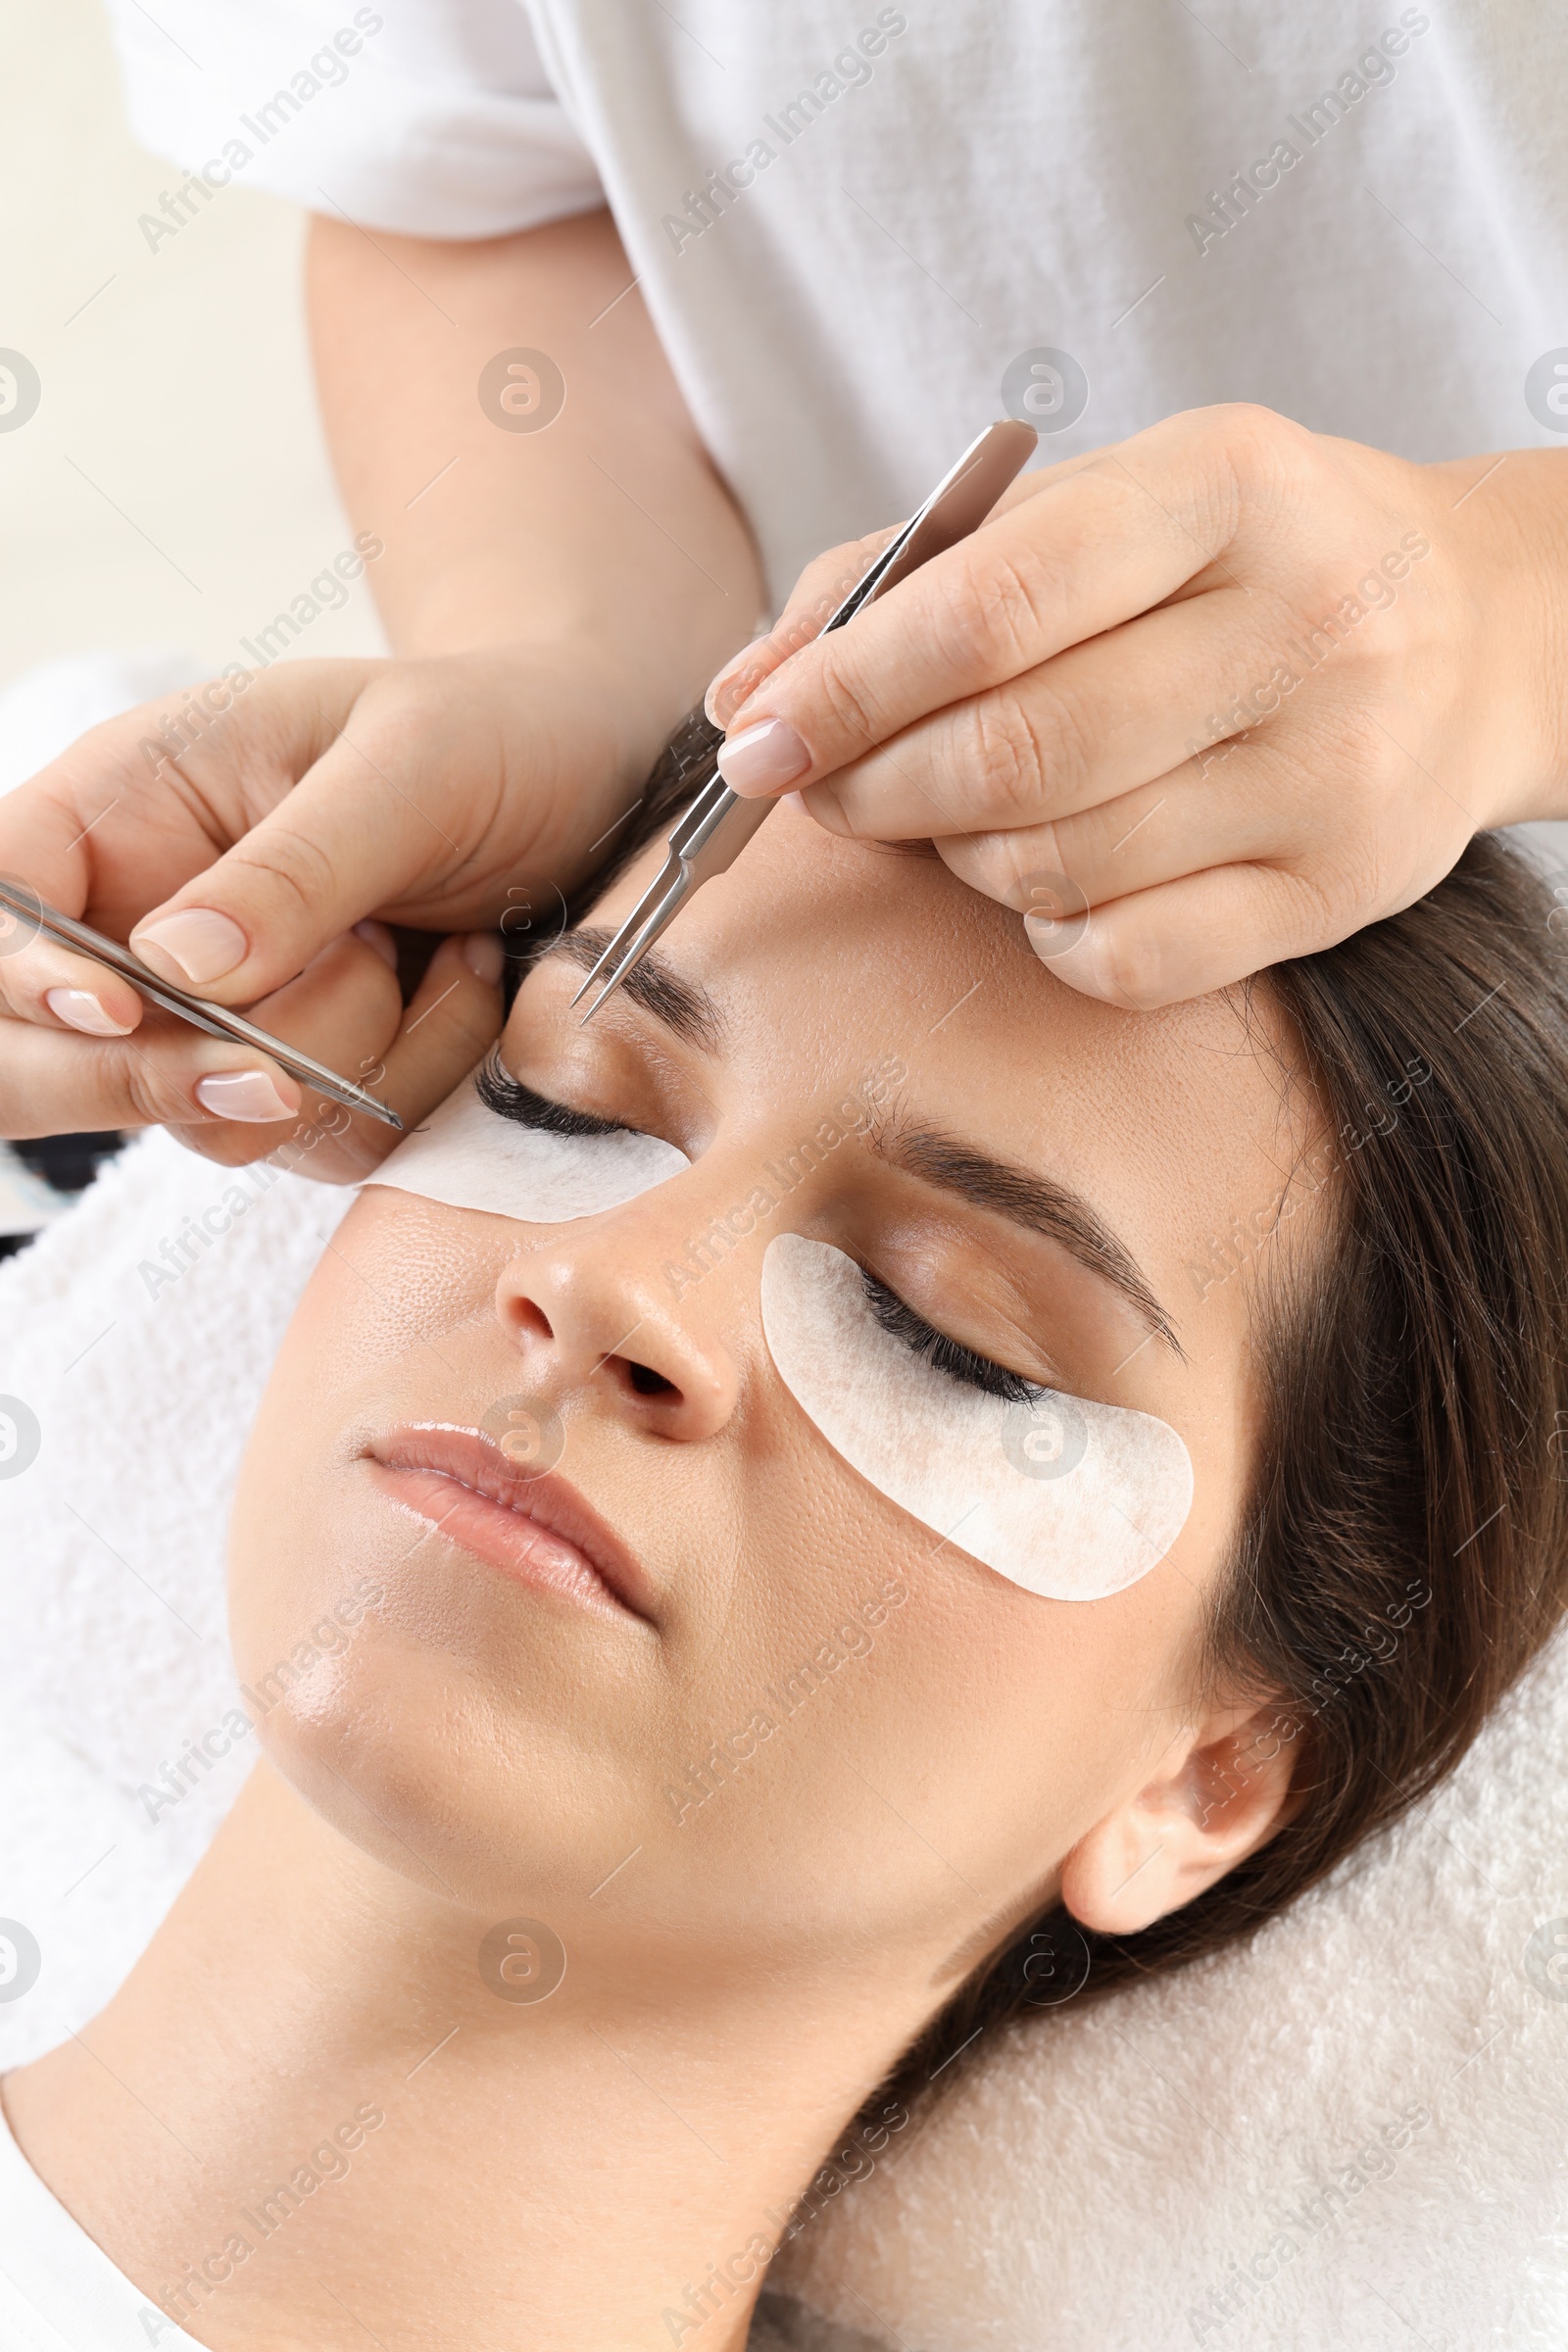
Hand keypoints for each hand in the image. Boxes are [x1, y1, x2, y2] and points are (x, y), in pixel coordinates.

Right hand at [0, 645, 653, 1164]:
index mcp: (125, 808)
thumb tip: (177, 968)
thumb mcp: (405, 762)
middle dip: (162, 1076)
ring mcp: (222, 1017)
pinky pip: (325, 1143)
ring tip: (418, 947)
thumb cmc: (490, 729)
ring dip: (334, 1057)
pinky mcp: (309, 1082)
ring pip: (209, 1119)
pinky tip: (462, 981)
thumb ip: (294, 863)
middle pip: (49, 1060)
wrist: (600, 784)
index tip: (120, 1003)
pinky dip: (410, 1081)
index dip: (26, 974)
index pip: (5, 904)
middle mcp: (149, 922)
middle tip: (279, 1070)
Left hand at [706, 405, 1567, 1005]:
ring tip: (952, 815)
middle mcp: (1305, 623)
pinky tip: (1055, 881)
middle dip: (875, 788)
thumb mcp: (1102, 505)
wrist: (1480, 630)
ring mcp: (1336, 769)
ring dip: (956, 857)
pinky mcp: (1343, 890)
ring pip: (1059, 867)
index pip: (991, 607)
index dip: (847, 686)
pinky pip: (1128, 960)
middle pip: (1016, 755)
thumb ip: (912, 574)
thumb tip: (746, 695)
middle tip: (825, 788)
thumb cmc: (1241, 562)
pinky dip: (1050, 934)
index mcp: (1229, 486)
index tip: (756, 737)